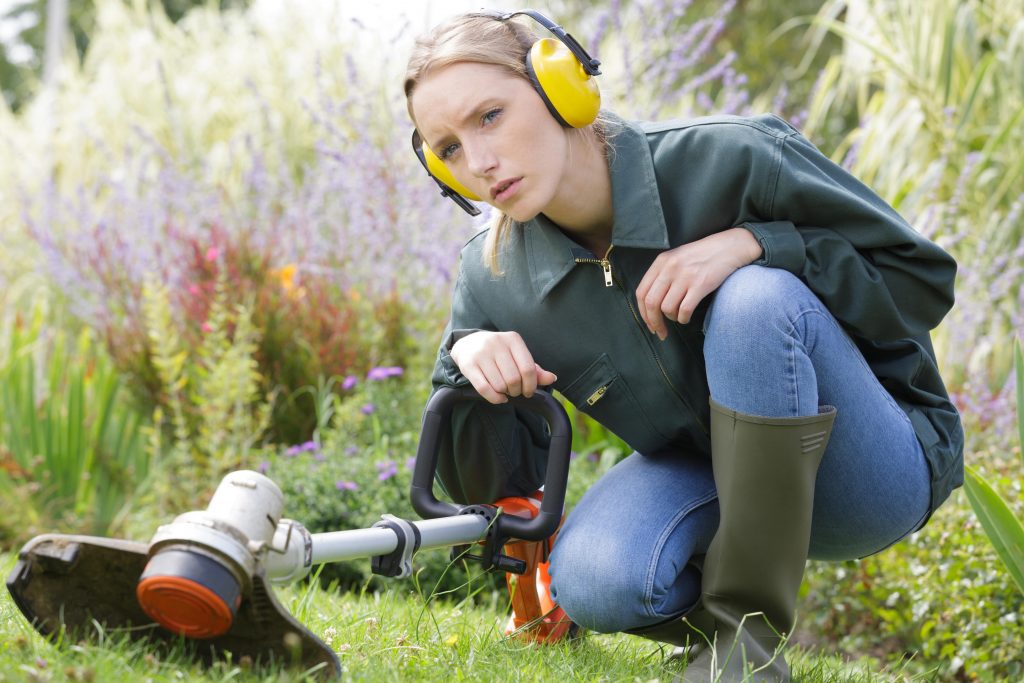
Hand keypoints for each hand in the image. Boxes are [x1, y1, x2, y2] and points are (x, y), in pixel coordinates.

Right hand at [450, 331, 557, 404]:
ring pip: (499, 385)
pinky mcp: (468, 365)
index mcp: (513, 339)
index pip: (528, 368)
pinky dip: (494, 398)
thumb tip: (552, 378)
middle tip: (515, 391)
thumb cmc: (499, 353)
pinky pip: (484, 389)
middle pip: (514, 379)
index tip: (529, 392)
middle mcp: (496, 343)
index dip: (531, 385)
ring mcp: (481, 353)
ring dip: (505, 394)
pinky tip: (499, 398)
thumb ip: (534, 369)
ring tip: (505, 391)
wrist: (468, 344)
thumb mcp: (517, 356)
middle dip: (517, 391)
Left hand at [636, 227, 762, 339]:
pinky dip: (683, 318)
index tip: (649, 324)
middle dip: (654, 322)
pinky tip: (687, 317)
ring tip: (679, 316)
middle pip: (651, 303)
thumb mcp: (676, 258)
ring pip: (667, 308)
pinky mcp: (700, 284)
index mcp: (661, 262)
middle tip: (660, 332)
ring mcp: (685, 276)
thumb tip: (650, 304)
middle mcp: (670, 268)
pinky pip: (684, 310)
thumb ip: (661, 276)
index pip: (641, 292)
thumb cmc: (702, 256)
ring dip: (672, 318)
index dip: (643, 313)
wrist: (729, 247)